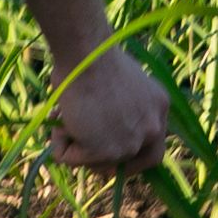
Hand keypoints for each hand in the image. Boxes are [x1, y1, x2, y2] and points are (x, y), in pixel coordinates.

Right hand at [43, 37, 174, 175]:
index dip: (133, 155)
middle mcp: (152, 128)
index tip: (111, 154)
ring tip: (62, 118)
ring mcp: (130, 144)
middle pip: (133, 162)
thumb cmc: (96, 58)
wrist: (88, 56)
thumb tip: (92, 126)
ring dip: (75, 146)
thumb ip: (118, 109)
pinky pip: (72, 159)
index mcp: (159, 107)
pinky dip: (59, 144)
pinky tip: (58, 120)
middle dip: (105, 162)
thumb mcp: (118, 86)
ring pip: (97, 162)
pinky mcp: (104, 152)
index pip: (154, 145)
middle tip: (81, 151)